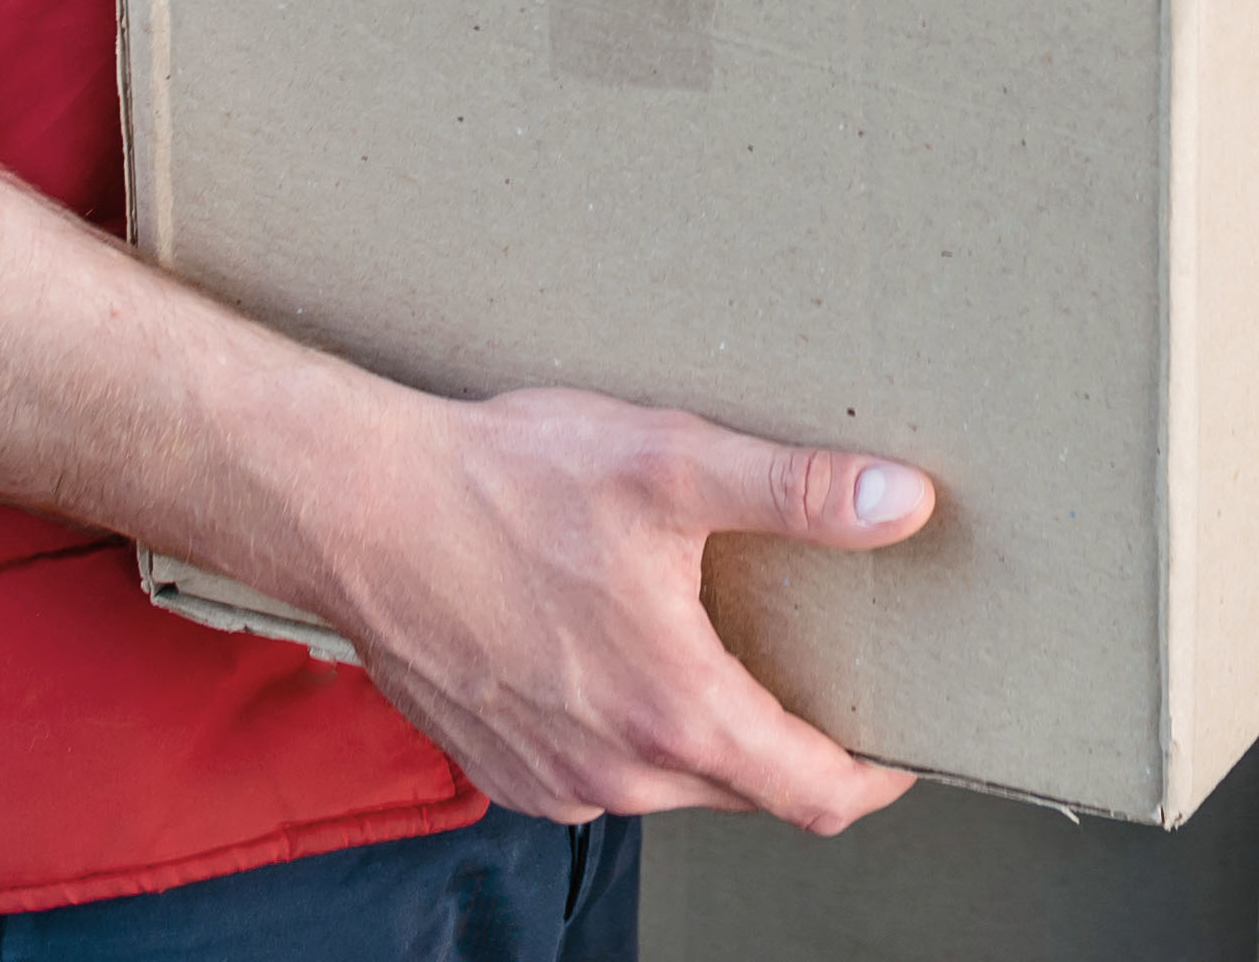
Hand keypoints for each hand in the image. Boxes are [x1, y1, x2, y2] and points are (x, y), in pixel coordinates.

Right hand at [294, 383, 939, 830]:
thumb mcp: (668, 464)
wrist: (355, 510)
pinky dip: (629, 733)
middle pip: (749, 790)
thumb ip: (795, 491)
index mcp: (675, 712)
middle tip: (817, 670)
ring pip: (672, 783)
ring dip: (704, 733)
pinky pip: (600, 774)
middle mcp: (617, 773)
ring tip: (712, 647)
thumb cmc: (498, 485)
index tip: (903, 738)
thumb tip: (902, 501)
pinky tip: (616, 654)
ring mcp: (555, 781)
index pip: (816, 794)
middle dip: (794, 745)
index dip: (876, 775)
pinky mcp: (504, 768)